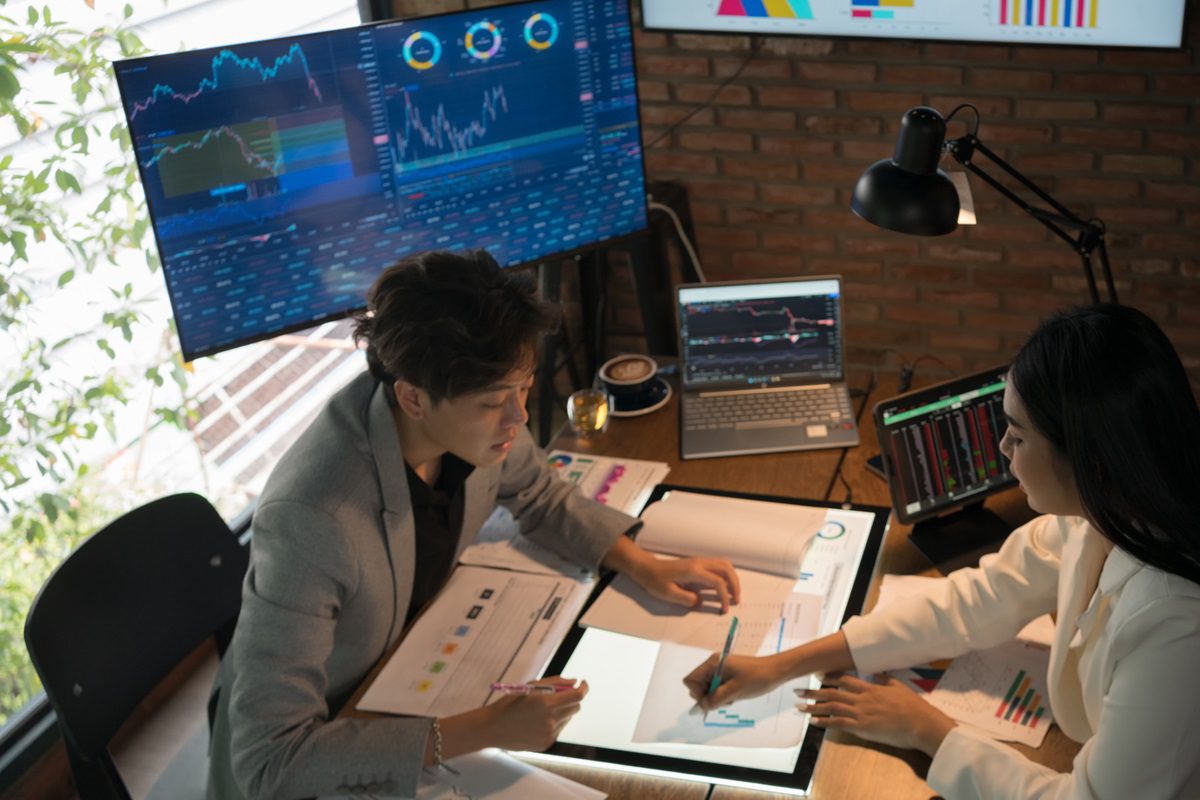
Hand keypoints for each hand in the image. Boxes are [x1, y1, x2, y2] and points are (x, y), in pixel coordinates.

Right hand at [482, 676, 586, 751]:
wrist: (493, 728)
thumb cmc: (511, 703)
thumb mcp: (530, 686)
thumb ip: (555, 682)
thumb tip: (574, 681)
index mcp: (546, 703)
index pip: (577, 696)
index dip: (583, 688)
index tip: (583, 683)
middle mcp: (550, 720)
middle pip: (575, 708)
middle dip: (571, 699)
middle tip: (560, 696)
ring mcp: (549, 734)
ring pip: (567, 719)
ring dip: (561, 712)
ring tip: (542, 711)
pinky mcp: (546, 744)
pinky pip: (558, 730)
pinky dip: (554, 723)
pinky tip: (537, 722)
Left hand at [633, 556, 740, 612]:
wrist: (647, 568)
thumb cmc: (656, 581)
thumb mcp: (669, 594)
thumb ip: (687, 599)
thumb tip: (701, 602)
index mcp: (693, 571)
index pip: (717, 582)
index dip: (724, 597)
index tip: (724, 609)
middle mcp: (699, 563)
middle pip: (726, 568)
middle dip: (735, 584)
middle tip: (737, 600)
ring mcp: (699, 561)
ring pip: (724, 564)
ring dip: (732, 577)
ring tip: (733, 593)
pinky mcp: (697, 563)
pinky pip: (718, 565)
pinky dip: (726, 574)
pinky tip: (724, 586)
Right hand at [683, 653, 784, 710]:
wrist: (776, 672)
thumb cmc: (757, 678)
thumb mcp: (735, 691)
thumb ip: (715, 699)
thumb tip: (702, 706)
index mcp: (713, 663)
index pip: (691, 680)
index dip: (697, 693)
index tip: (711, 700)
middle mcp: (714, 664)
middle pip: (698, 684)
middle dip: (707, 696)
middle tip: (724, 700)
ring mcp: (720, 669)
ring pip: (708, 688)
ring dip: (716, 697)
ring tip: (731, 698)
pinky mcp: (727, 675)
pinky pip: (717, 687)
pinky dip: (722, 695)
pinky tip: (734, 696)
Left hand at [797, 674, 955, 755]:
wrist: (921, 724)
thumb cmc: (914, 707)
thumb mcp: (900, 688)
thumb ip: (886, 681)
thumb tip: (877, 676)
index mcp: (871, 688)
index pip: (845, 680)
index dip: (829, 678)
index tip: (818, 677)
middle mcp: (862, 698)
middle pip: (832, 692)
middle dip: (813, 691)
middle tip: (798, 690)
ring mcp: (861, 713)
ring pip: (831, 707)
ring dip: (813, 706)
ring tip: (799, 706)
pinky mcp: (862, 728)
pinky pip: (838, 723)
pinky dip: (824, 722)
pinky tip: (813, 722)